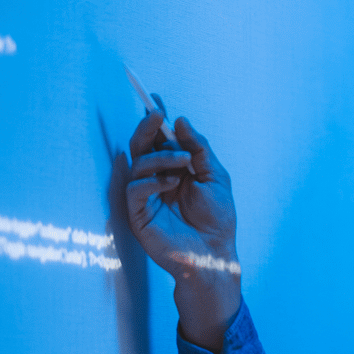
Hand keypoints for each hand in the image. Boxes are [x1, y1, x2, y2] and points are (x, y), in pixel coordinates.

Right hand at [123, 110, 240, 349]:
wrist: (215, 255)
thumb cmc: (218, 220)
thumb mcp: (216, 177)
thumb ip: (199, 148)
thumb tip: (180, 120)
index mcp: (175, 170)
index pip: (159, 139)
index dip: (156, 119)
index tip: (155, 98)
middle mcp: (157, 179)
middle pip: (142, 146)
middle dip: (148, 127)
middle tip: (157, 114)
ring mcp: (146, 197)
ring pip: (139, 163)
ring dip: (161, 156)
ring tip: (184, 162)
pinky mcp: (139, 214)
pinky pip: (136, 188)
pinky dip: (152, 180)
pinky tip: (171, 182)